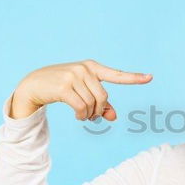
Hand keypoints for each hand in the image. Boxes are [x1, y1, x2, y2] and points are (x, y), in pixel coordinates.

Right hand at [11, 59, 152, 120]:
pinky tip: (78, 117)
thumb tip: (114, 117)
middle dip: (99, 110)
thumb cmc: (62, 88)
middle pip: (103, 97)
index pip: (116, 74)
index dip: (134, 78)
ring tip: (82, 116)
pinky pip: (81, 107)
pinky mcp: (63, 87)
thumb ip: (100, 104)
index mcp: (92, 67)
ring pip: (92, 104)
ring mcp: (73, 76)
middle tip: (91, 115)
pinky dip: (82, 116)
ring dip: (89, 115)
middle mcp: (84, 69)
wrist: (34, 83)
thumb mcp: (83, 93)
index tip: (150, 77)